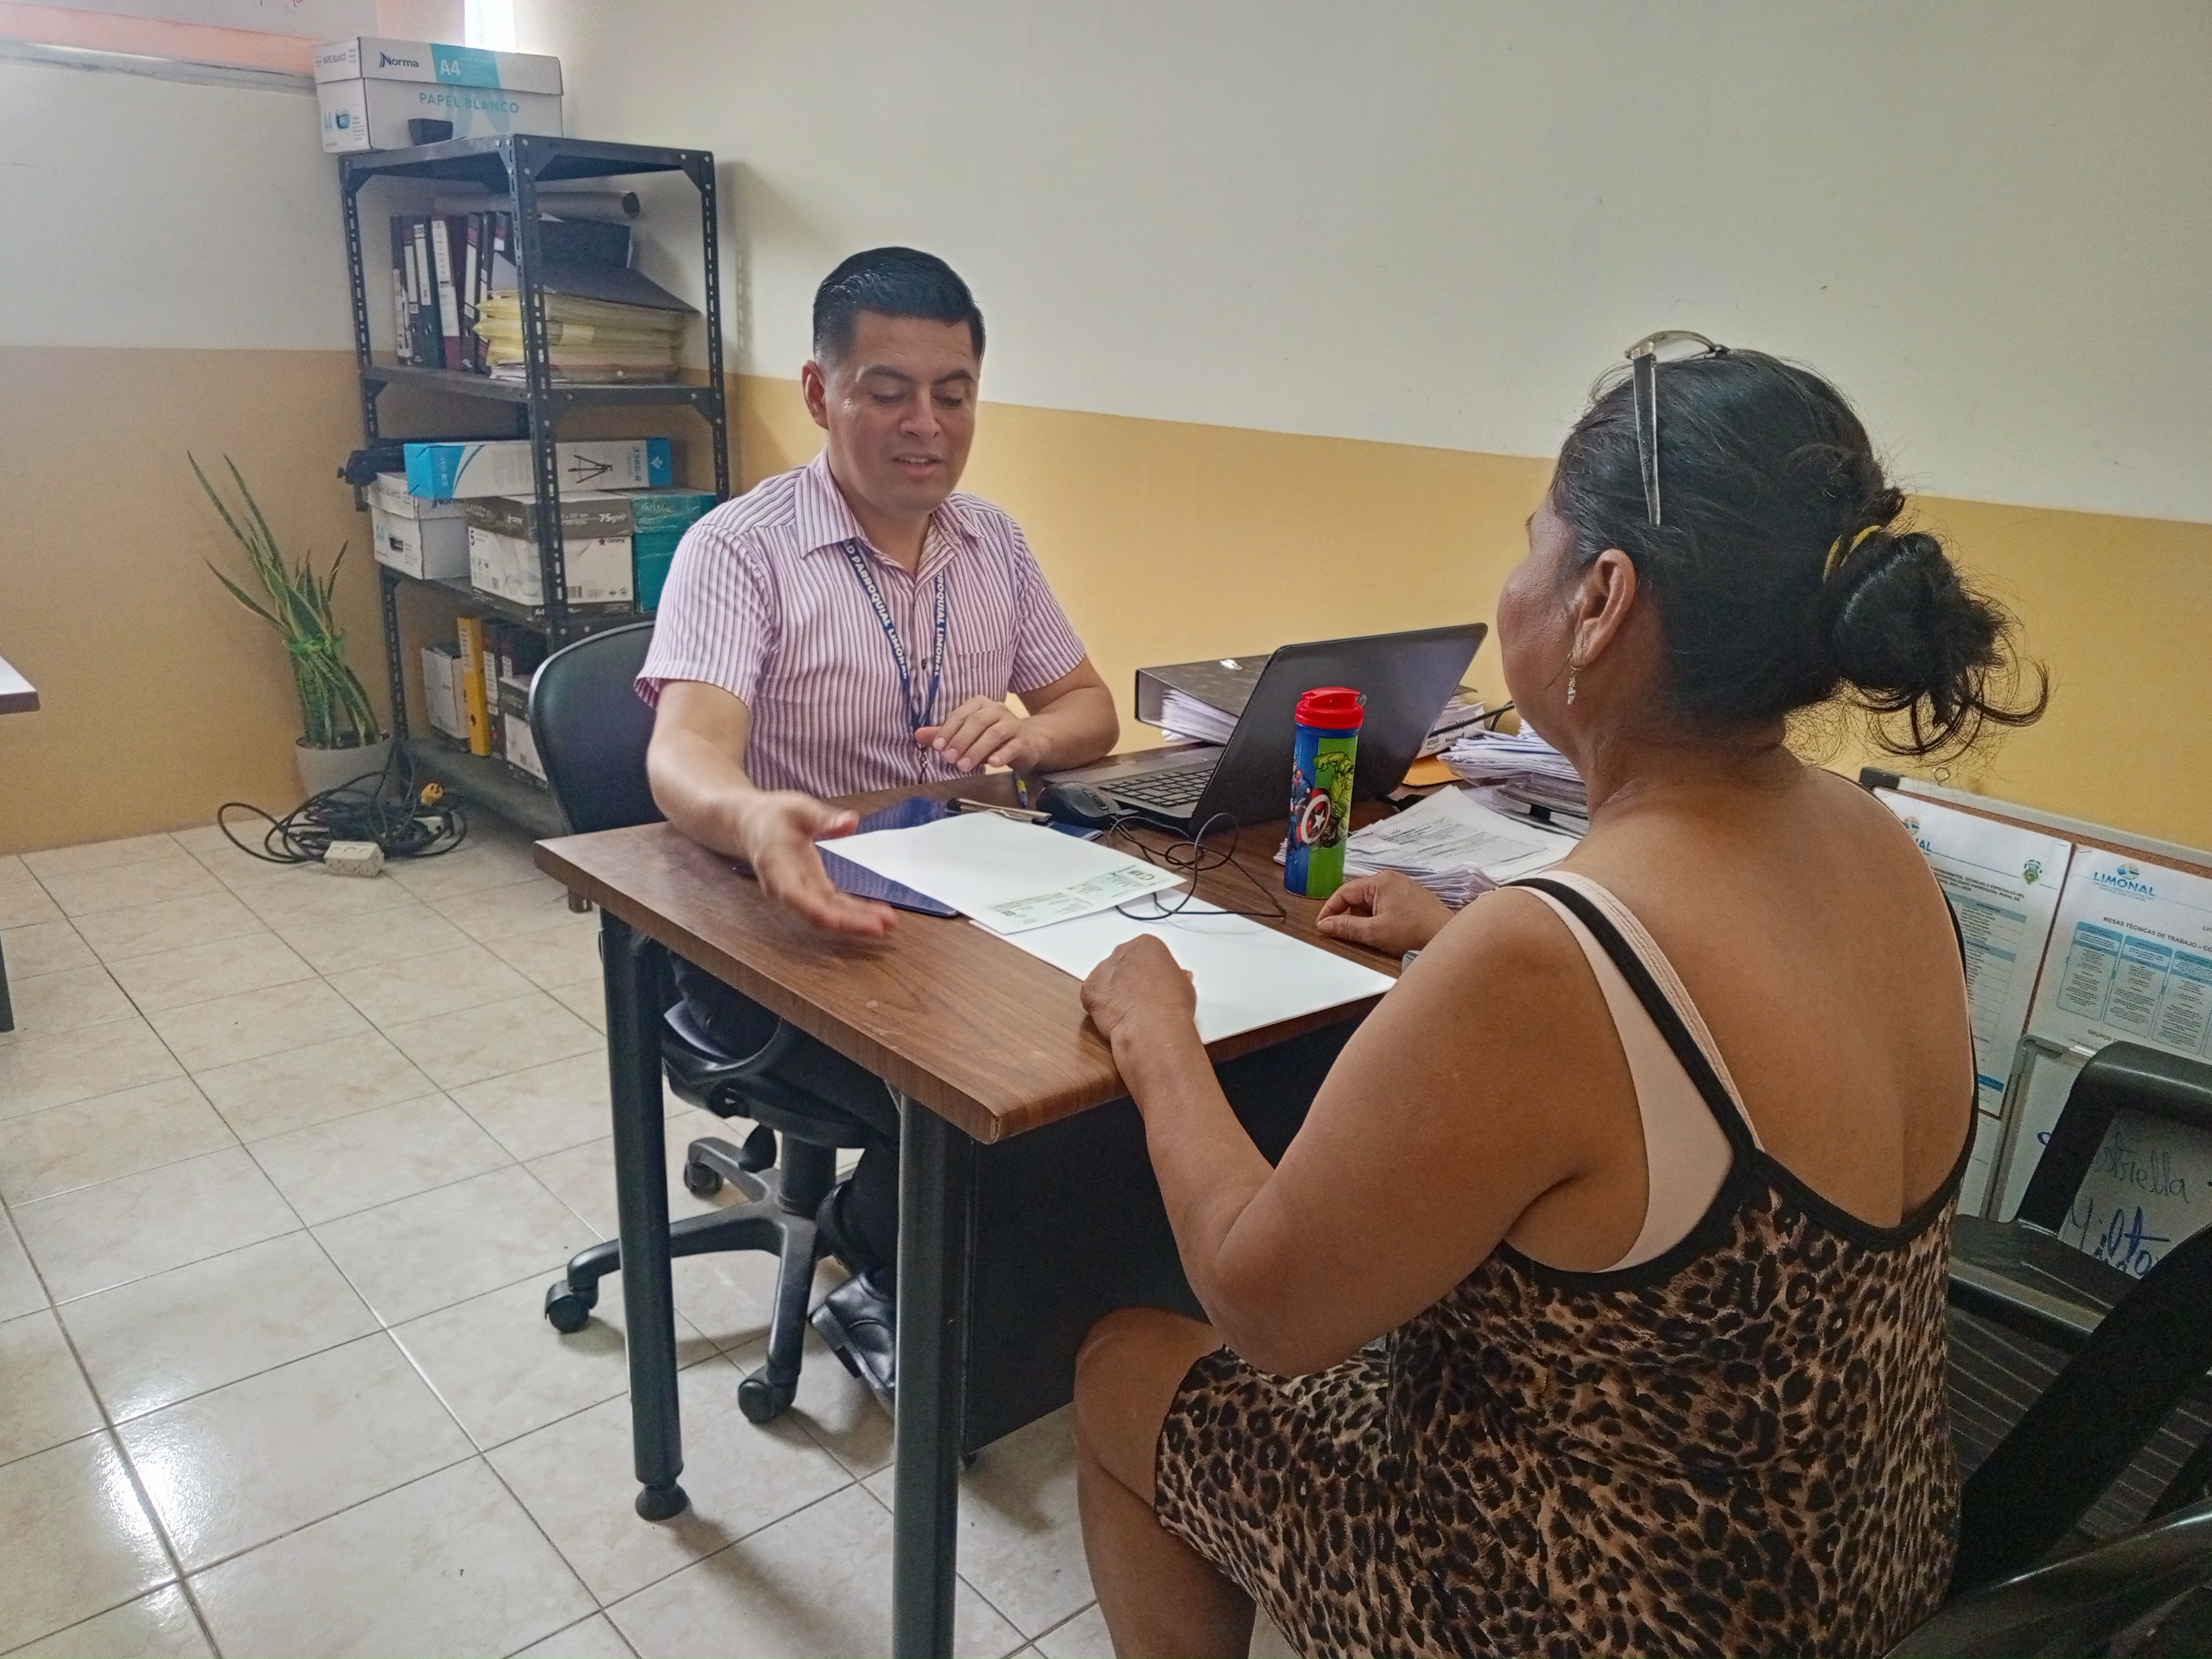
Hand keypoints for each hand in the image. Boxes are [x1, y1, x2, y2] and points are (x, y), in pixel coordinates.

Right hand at [736, 791, 896, 937]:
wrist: (751, 825)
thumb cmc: (772, 815)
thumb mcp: (797, 808)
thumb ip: (823, 817)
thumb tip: (852, 822)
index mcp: (777, 868)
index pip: (801, 900)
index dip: (831, 915)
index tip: (858, 919)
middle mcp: (786, 889)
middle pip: (819, 915)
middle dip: (852, 923)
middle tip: (886, 925)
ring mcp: (799, 893)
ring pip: (828, 915)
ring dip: (857, 922)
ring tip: (889, 923)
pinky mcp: (810, 891)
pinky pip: (832, 907)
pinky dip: (854, 912)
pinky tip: (877, 914)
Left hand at [916, 696, 1040, 773]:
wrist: (1029, 742)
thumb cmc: (993, 738)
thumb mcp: (967, 735)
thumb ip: (944, 734)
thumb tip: (917, 734)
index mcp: (980, 704)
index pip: (961, 714)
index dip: (948, 730)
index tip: (937, 746)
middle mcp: (997, 710)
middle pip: (978, 722)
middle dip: (961, 740)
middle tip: (949, 758)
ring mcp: (1013, 724)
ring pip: (995, 733)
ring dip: (977, 749)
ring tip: (964, 766)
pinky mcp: (1024, 741)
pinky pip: (1013, 746)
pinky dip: (1002, 754)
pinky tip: (993, 764)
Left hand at [1080, 934, 1197, 1048]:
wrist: (1152, 1026)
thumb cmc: (1172, 1005)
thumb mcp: (1185, 986)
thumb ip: (1176, 976)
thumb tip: (1180, 977)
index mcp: (1146, 945)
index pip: (1145, 953)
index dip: (1149, 973)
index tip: (1154, 986)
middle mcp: (1122, 952)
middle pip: (1122, 963)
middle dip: (1128, 980)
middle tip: (1139, 1000)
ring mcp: (1102, 970)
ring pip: (1106, 979)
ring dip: (1113, 992)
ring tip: (1128, 1011)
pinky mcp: (1089, 990)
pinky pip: (1092, 996)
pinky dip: (1100, 1006)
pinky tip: (1115, 1016)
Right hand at [1316, 871, 1455, 956]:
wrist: (1448, 937)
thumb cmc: (1413, 932)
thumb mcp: (1374, 932)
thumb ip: (1346, 927)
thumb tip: (1324, 926)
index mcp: (1381, 881)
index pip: (1345, 891)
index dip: (1330, 909)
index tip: (1322, 926)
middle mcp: (1392, 879)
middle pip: (1358, 895)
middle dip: (1347, 914)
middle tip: (1341, 933)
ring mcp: (1403, 888)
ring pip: (1371, 901)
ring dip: (1363, 917)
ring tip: (1364, 935)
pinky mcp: (1412, 899)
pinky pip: (1385, 905)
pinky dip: (1377, 917)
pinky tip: (1381, 932)